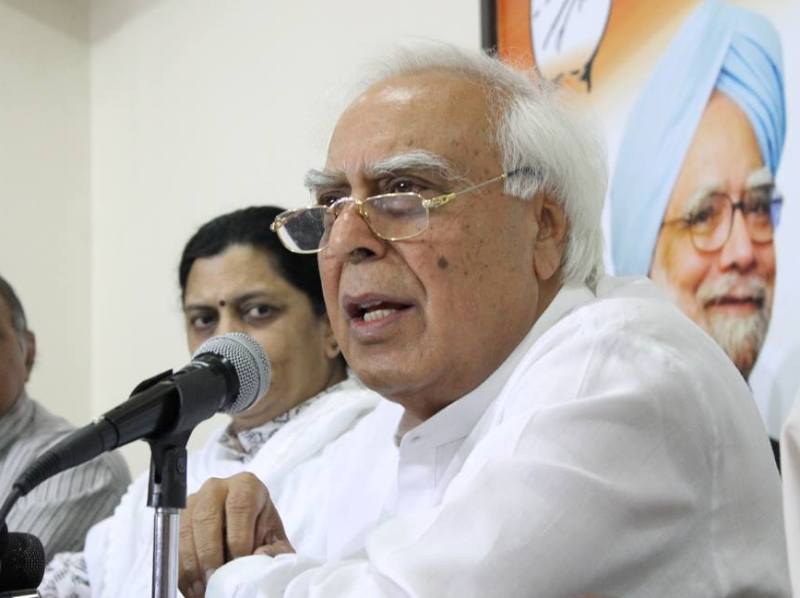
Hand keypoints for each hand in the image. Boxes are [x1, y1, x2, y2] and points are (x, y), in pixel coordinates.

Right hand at [178, 472, 293, 597]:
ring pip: (185, 531)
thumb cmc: (262, 533)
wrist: (246, 532)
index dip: (238, 536)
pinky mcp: (178, 519)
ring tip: (204, 588)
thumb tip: (259, 557)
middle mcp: (217, 488)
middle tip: (215, 579)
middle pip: (207, 517)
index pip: (239, 506)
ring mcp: (194, 502)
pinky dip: (181, 569)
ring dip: (192, 564)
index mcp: (246, 486)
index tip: (239, 561)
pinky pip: (172, 544)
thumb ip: (274, 550)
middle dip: (210, 553)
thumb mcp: (275, 541)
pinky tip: (192, 586)